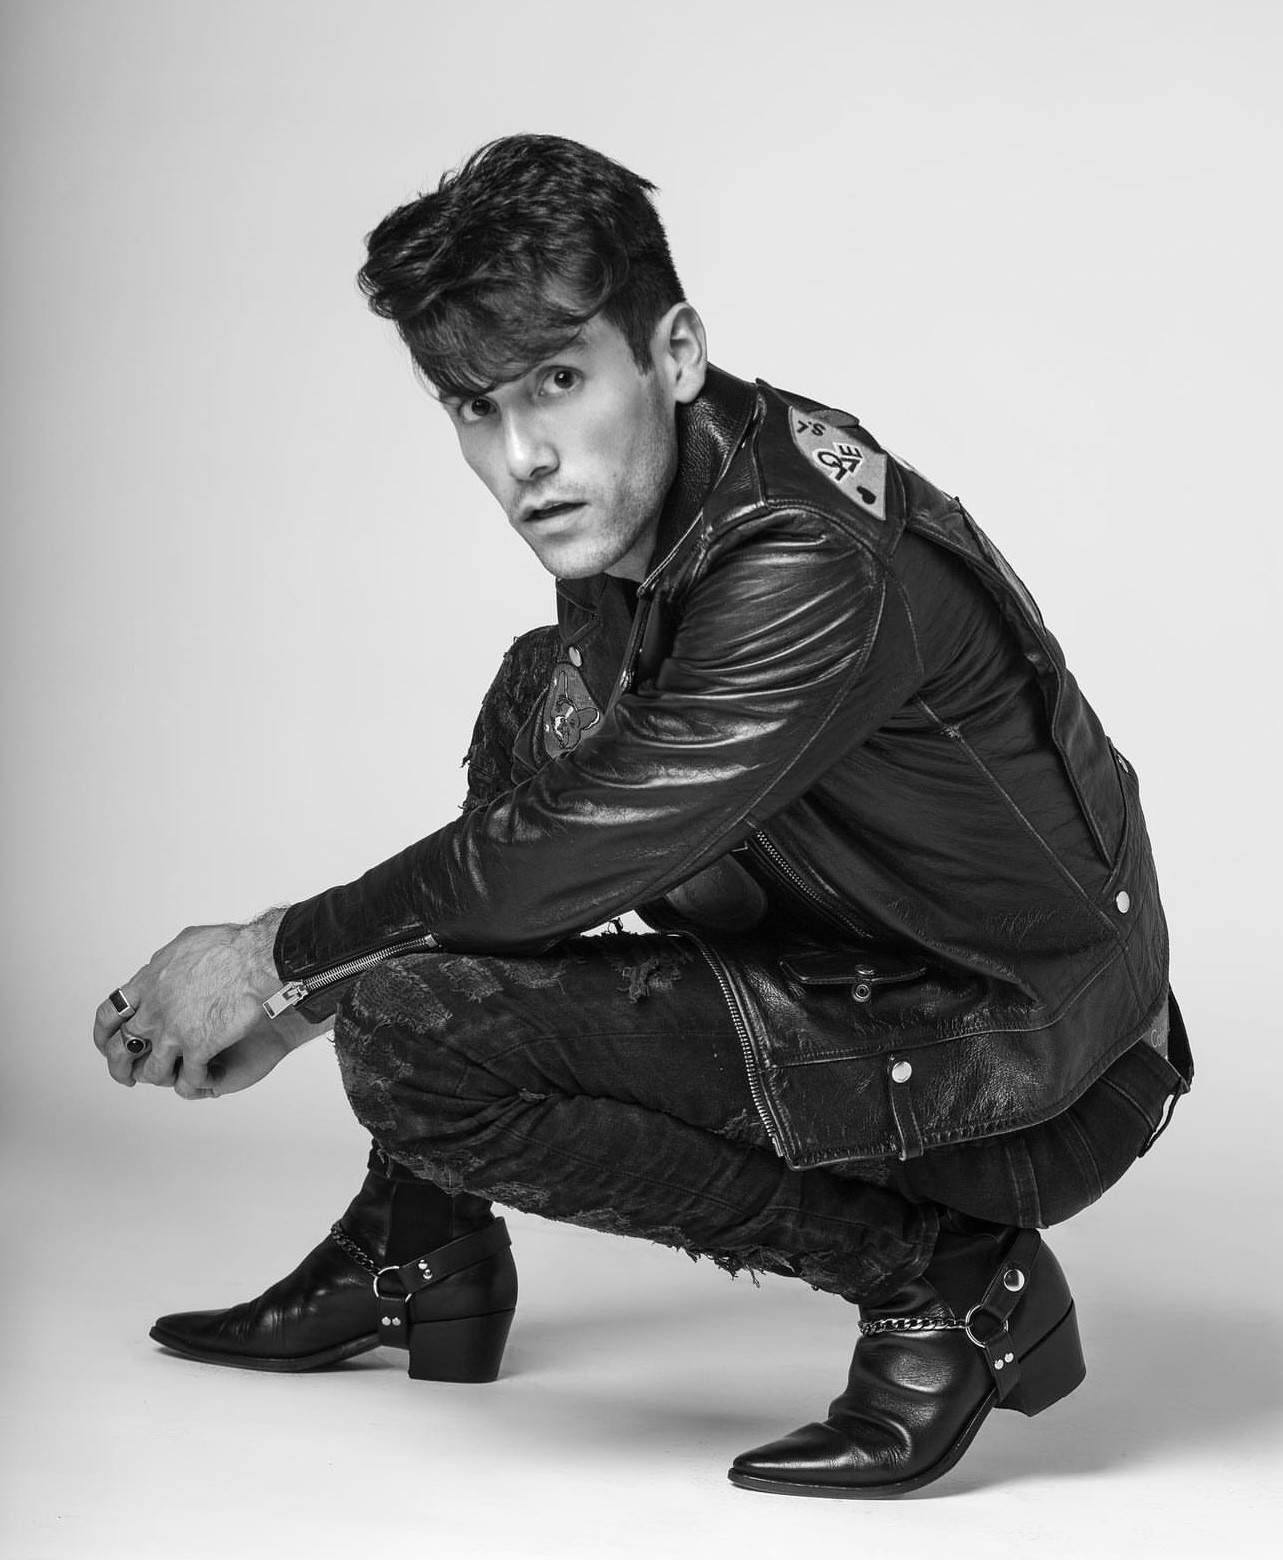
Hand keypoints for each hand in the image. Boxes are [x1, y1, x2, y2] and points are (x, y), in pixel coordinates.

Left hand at [93, 912, 319, 1098]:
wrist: (254, 958)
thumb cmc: (229, 946)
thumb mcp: (185, 944)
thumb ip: (167, 963)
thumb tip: (161, 966)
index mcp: (148, 984)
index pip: (110, 1015)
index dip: (104, 1033)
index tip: (108, 1042)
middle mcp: (154, 1011)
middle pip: (122, 1048)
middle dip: (120, 1066)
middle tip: (127, 1075)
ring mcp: (174, 1032)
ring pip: (153, 1071)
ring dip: (160, 1078)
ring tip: (171, 1079)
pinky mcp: (199, 1048)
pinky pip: (190, 1078)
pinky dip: (196, 1082)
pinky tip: (206, 1077)